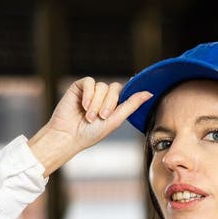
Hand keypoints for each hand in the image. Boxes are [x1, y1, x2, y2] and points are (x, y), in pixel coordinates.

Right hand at [28, 78, 151, 175]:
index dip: (119, 102)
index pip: (124, 93)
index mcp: (114, 105)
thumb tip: (150, 93)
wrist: (68, 136)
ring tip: (89, 117)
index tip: (111, 114)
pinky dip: (89, 94)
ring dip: (97, 103)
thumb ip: (131, 105)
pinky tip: (84, 106)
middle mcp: (104, 96)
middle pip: (114, 88)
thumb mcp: (115, 120)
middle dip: (108, 104)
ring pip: (102, 86)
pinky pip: (89, 82)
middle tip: (100, 118)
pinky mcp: (79, 87)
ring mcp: (92, 91)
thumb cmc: (91, 133)